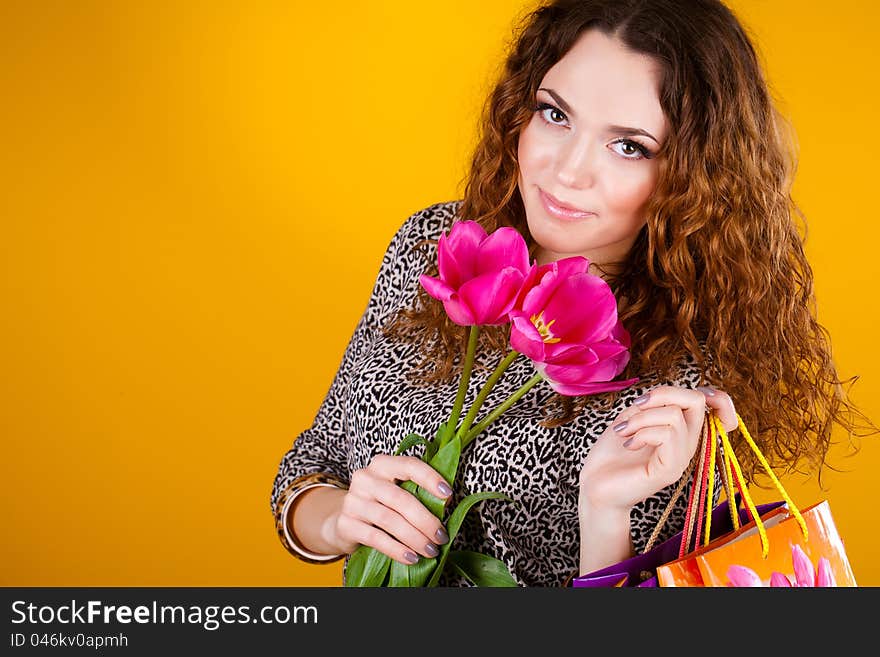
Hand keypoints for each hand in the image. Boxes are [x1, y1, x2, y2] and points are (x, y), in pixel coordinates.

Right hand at [333, 454, 451, 565]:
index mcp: (382, 464)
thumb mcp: (396, 491)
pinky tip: (411, 557)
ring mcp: (353, 501)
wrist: (343, 518)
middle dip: (425, 520)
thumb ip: (418, 492)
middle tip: (441, 536)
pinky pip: (376, 538)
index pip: (409, 465)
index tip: (448, 494)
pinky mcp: (346, 524)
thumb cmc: (379, 503)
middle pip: (400, 499)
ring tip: (430, 550)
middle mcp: (365, 478)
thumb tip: (446, 504)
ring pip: (389, 520)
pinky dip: (397, 550)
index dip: (430, 478)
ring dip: (415, 538)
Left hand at [579, 385, 736, 513]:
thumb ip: (654, 403)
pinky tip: (628, 444)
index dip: (713, 395)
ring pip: (674, 416)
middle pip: (697, 400)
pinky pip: (666, 435)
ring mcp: (681, 459)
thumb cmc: (611, 452)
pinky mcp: (670, 471)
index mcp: (682, 430)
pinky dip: (641, 433)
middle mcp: (687, 444)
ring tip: (623, 431)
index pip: (719, 407)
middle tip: (636, 406)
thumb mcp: (633, 416)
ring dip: (640, 418)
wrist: (594, 485)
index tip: (676, 396)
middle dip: (662, 393)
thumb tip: (668, 393)